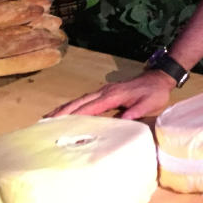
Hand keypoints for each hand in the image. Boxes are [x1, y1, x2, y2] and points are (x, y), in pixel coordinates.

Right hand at [45, 70, 175, 119]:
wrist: (159, 78)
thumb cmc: (154, 93)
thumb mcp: (148, 105)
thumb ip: (134, 113)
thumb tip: (119, 123)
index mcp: (113, 95)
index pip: (89, 107)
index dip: (73, 116)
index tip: (57, 125)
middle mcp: (104, 92)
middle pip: (78, 102)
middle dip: (61, 112)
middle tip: (43, 123)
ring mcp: (103, 91)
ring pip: (79, 100)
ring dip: (63, 108)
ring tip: (46, 119)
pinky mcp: (104, 93)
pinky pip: (84, 100)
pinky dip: (72, 106)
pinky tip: (64, 112)